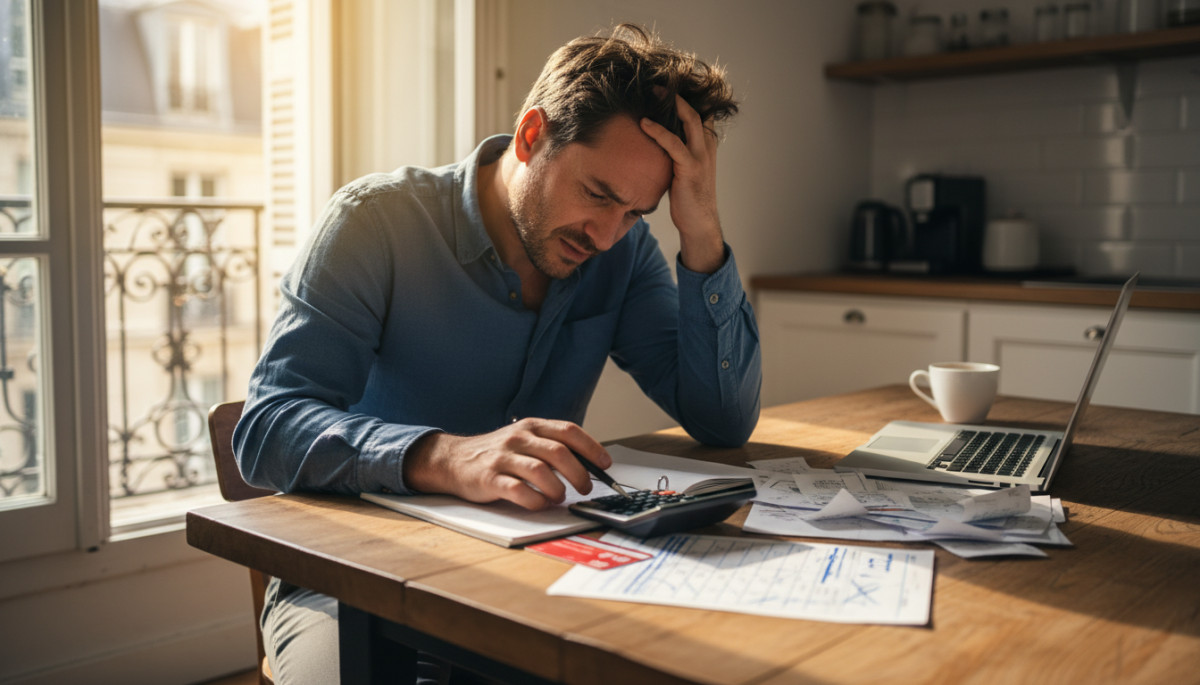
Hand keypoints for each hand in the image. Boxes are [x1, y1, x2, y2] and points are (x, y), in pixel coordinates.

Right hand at [402, 418, 611, 509]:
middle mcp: (518, 438)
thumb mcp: (524, 441)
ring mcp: (503, 458)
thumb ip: (551, 447)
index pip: (569, 431)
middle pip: (559, 452)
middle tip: (585, 488)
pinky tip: (539, 504)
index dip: (591, 448)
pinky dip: (535, 501)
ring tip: (559, 497)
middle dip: (578, 473)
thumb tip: (588, 466)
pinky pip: (519, 491)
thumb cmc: (498, 453)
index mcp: (531, 426)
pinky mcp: (490, 479)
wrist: (453, 459)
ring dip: (557, 489)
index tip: (606, 464)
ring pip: (541, 471)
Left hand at [639, 95, 725, 273]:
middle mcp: (706, 146)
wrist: (698, 222)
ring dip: (671, 103)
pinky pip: (674, 144)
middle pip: (696, 109)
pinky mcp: (690, 168)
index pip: (701, 111)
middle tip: (657, 82)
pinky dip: (658, 131)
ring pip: (690, 120)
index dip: (686, 96)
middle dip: (677, 93)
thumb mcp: (683, 168)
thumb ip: (676, 151)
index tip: (667, 84)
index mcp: (705, 144)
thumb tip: (656, 138)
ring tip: (652, 91)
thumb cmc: (687, 196)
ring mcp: (700, 156)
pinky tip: (644, 123)